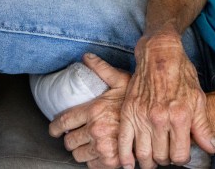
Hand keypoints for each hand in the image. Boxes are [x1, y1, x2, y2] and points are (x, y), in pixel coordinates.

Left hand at [49, 53, 129, 167]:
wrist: (159, 119)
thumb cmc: (140, 98)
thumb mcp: (121, 80)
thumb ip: (102, 69)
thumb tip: (87, 56)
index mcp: (94, 111)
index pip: (64, 121)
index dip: (55, 127)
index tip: (54, 129)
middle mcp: (96, 130)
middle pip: (69, 142)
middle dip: (70, 139)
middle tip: (75, 136)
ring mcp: (103, 148)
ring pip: (78, 156)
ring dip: (80, 151)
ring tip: (87, 145)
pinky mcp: (112, 161)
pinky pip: (92, 166)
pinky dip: (93, 161)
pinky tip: (98, 153)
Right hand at [118, 33, 214, 168]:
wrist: (160, 54)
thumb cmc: (181, 74)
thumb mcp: (198, 99)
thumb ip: (203, 127)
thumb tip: (210, 148)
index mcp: (179, 117)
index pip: (180, 155)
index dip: (182, 158)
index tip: (181, 153)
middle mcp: (159, 119)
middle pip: (161, 157)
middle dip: (165, 159)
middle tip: (166, 154)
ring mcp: (141, 116)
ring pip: (143, 154)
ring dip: (148, 161)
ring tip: (152, 159)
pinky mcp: (128, 112)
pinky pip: (123, 141)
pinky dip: (125, 157)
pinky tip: (129, 163)